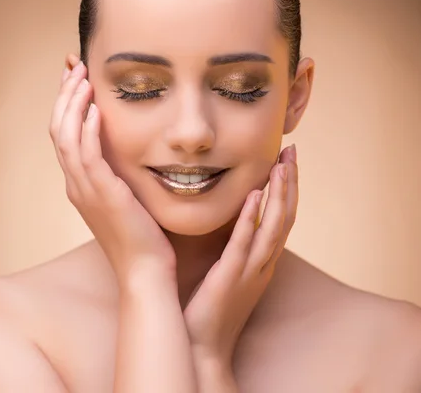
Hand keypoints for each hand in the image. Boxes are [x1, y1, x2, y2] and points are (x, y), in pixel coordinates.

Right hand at [49, 57, 176, 282]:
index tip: (74, 80)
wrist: (145, 271)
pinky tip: (96, 110)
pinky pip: (88, 156)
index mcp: (81, 186)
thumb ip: (119, 177)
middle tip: (73, 68)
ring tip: (82, 78)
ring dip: (73, 105)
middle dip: (64, 97)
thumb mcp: (126, 200)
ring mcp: (86, 190)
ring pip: (67, 138)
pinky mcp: (103, 195)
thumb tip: (127, 155)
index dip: (66, 106)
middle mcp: (77, 185)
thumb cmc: (142, 239)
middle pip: (58, 131)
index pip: (65, 137)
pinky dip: (88, 129)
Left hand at [183, 145, 297, 367]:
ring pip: (273, 227)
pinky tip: (254, 196)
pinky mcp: (231, 276)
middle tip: (292, 151)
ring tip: (281, 165)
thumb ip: (235, 247)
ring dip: (279, 195)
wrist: (204, 345)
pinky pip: (244, 244)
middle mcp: (263, 263)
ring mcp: (250, 270)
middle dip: (290, 183)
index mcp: (262, 261)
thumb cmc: (212, 308)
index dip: (287, 189)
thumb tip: (232, 219)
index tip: (286, 160)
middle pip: (285, 217)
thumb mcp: (230, 272)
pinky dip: (251, 219)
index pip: (281, 218)